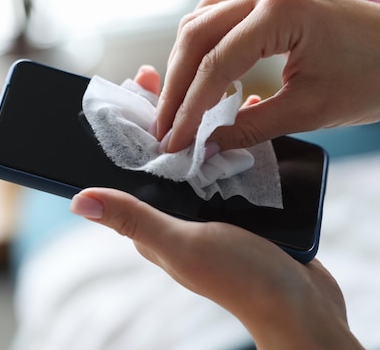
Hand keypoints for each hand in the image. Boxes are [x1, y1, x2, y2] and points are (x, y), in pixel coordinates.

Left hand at [70, 65, 363, 349]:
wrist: (302, 305)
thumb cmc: (240, 279)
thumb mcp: (182, 244)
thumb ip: (135, 220)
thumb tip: (77, 199)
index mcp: (159, 221)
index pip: (134, 166)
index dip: (130, 127)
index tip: (130, 86)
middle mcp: (183, 212)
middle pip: (168, 155)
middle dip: (164, 115)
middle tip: (163, 74)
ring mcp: (218, 208)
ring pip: (205, 155)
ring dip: (203, 122)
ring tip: (208, 84)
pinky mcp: (248, 206)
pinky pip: (239, 163)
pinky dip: (240, 136)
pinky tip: (249, 112)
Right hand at [155, 0, 379, 166]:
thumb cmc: (377, 80)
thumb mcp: (311, 111)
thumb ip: (251, 128)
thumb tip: (207, 146)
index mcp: (282, 11)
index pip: (216, 62)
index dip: (189, 108)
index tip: (172, 141)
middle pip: (197, 34)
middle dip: (177, 85)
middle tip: (165, 127)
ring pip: (204, 22)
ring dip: (187, 64)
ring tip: (181, 108)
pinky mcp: (275, 0)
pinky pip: (224, 20)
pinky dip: (208, 51)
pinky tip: (210, 82)